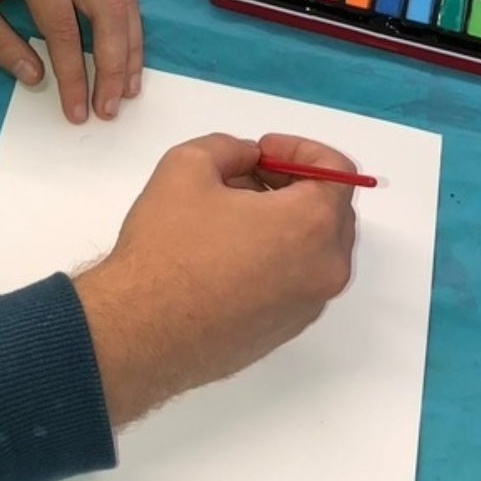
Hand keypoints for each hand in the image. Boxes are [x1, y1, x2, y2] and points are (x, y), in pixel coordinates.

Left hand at [0, 0, 141, 123]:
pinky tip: (125, 53)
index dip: (73, 73)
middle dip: (114, 63)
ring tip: (127, 88)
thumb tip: (36, 79)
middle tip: (110, 107)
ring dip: (130, 45)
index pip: (63, 25)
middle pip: (107, 9)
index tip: (76, 111)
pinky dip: (126, 24)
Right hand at [72, 132, 358, 428]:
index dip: (301, 150)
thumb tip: (249, 159)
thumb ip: (230, 148)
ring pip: (314, 247)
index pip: (338, 173)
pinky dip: (276, 257)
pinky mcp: (285, 331)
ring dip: (284, 221)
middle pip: (331, 211)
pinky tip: (226, 256)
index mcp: (312, 226)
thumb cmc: (168, 247)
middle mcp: (325, 269)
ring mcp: (308, 306)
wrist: (142, 333)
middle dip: (293, 185)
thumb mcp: (187, 166)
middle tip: (246, 177)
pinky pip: (296, 280)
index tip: (261, 152)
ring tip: (230, 216)